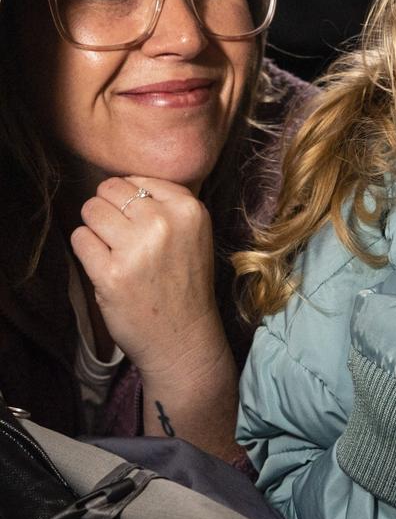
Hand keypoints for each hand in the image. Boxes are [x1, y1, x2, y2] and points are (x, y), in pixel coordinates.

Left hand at [71, 176, 238, 456]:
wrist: (184, 339)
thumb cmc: (183, 284)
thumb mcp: (192, 235)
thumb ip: (165, 205)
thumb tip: (116, 182)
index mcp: (189, 210)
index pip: (136, 180)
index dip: (129, 201)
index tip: (137, 225)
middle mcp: (164, 223)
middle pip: (110, 190)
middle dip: (109, 211)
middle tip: (120, 238)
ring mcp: (136, 248)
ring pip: (91, 210)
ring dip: (95, 229)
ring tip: (113, 252)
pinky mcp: (111, 274)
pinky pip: (79, 239)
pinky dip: (86, 251)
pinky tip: (105, 268)